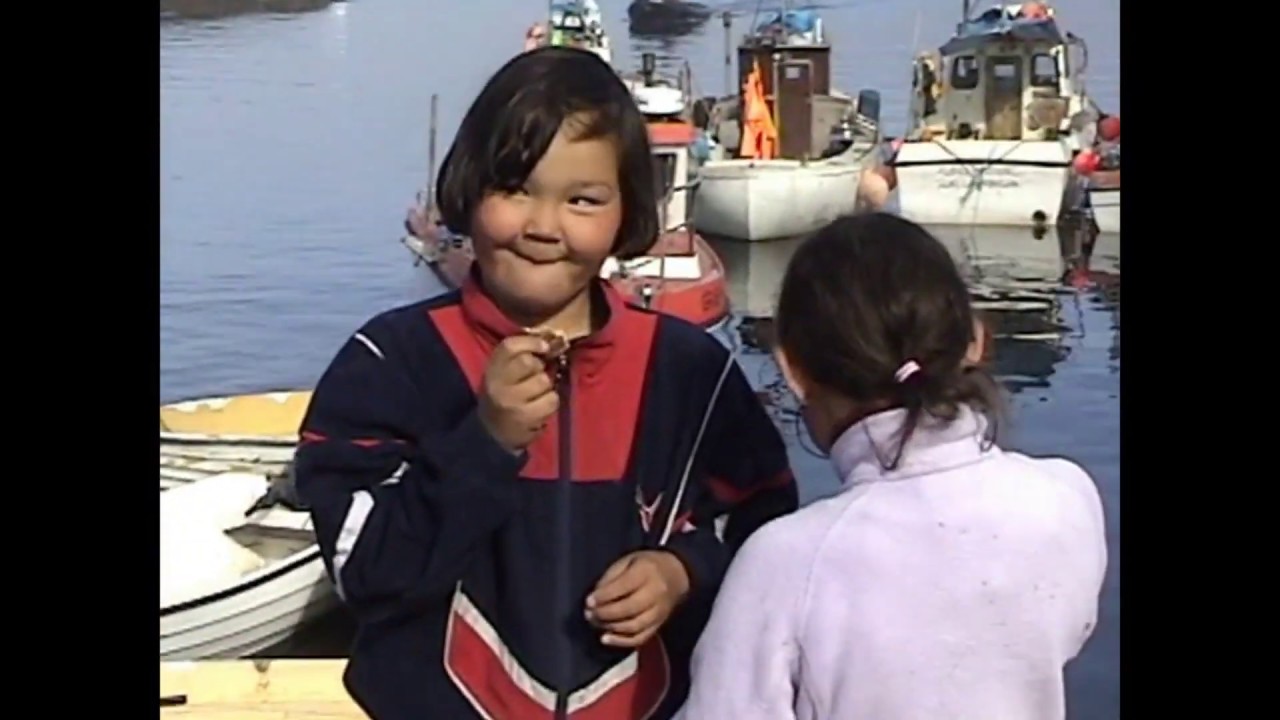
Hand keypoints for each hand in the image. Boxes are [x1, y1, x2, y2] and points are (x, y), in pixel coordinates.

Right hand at [477, 334, 559, 452]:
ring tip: (536, 395)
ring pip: (544, 381)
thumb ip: (522, 355)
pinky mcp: (526, 417)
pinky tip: (540, 407)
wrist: (492, 432)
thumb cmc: (503, 396)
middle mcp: (498, 384)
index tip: (544, 347)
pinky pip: (551, 400)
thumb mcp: (503, 373)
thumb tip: (553, 337)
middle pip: (529, 362)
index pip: (510, 346)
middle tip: (535, 377)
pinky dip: (550, 402)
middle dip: (539, 368)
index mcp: (492, 369)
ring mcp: (512, 401)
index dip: (531, 342)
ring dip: (546, 388)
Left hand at [585, 550, 689, 647]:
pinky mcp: (659, 625)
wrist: (676, 575)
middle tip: (589, 614)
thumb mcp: (628, 561)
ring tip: (595, 622)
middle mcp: (656, 593)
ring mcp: (659, 612)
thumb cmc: (646, 565)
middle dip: (605, 614)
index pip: (623, 587)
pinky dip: (621, 641)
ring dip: (610, 627)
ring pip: (634, 626)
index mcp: (647, 572)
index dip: (604, 596)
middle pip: (629, 608)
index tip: (588, 601)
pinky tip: (606, 638)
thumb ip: (611, 577)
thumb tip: (594, 599)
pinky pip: (640, 638)